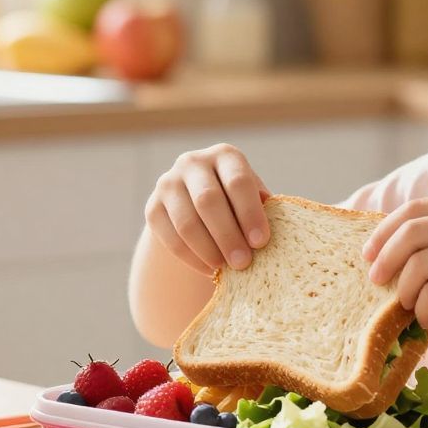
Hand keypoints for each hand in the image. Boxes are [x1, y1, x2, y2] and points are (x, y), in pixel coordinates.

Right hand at [145, 144, 270, 273]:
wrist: (199, 206)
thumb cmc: (239, 204)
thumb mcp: (253, 198)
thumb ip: (263, 208)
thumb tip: (275, 225)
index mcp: (225, 156)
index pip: (237, 182)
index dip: (250, 213)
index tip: (261, 242)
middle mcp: (193, 163)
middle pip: (208, 200)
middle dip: (227, 235)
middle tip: (243, 263)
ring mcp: (168, 184)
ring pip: (186, 222)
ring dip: (208, 251)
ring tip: (225, 270)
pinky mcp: (152, 208)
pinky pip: (170, 238)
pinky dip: (192, 259)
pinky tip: (209, 270)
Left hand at [363, 198, 427, 339]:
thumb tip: (402, 258)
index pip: (415, 210)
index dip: (384, 231)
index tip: (369, 253)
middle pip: (409, 233)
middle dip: (384, 258)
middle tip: (375, 281)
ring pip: (417, 265)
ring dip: (404, 290)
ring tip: (409, 306)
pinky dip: (422, 309)